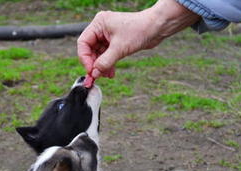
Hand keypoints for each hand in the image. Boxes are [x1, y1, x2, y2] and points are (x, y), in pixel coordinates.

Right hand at [77, 0, 199, 79]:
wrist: (157, 28)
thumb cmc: (139, 30)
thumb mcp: (119, 49)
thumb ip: (104, 62)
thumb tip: (94, 74)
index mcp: (99, 24)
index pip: (83, 43)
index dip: (85, 59)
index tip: (91, 71)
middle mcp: (101, 28)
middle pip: (90, 49)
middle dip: (94, 64)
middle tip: (98, 76)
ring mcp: (108, 35)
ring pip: (98, 54)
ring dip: (101, 66)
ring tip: (106, 75)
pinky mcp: (115, 41)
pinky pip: (106, 55)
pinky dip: (108, 64)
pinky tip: (111, 72)